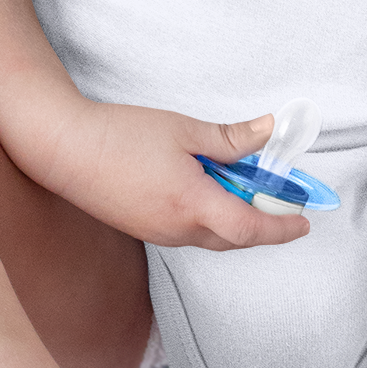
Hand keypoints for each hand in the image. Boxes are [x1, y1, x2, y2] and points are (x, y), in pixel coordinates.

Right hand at [33, 101, 309, 251]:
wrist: (62, 148)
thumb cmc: (119, 135)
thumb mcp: (183, 130)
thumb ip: (231, 138)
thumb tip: (269, 132)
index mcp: (192, 204)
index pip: (251, 227)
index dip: (282, 226)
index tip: (304, 220)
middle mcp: (176, 229)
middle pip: (235, 238)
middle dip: (264, 223)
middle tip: (282, 200)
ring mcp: (157, 233)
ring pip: (211, 237)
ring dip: (234, 219)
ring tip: (242, 186)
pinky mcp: (143, 228)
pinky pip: (188, 232)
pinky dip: (209, 217)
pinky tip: (206, 189)